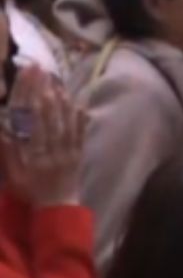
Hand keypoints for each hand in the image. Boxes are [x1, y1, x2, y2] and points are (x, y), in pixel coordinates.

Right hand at [0, 65, 84, 206]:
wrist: (56, 206)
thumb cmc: (30, 189)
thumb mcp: (13, 173)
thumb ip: (8, 150)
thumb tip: (1, 125)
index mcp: (33, 152)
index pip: (31, 119)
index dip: (29, 97)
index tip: (27, 78)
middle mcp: (52, 148)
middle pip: (49, 114)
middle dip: (44, 90)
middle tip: (41, 71)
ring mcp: (68, 149)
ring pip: (65, 119)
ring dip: (61, 98)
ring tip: (55, 80)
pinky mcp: (79, 152)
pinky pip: (80, 130)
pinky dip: (79, 115)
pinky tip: (77, 102)